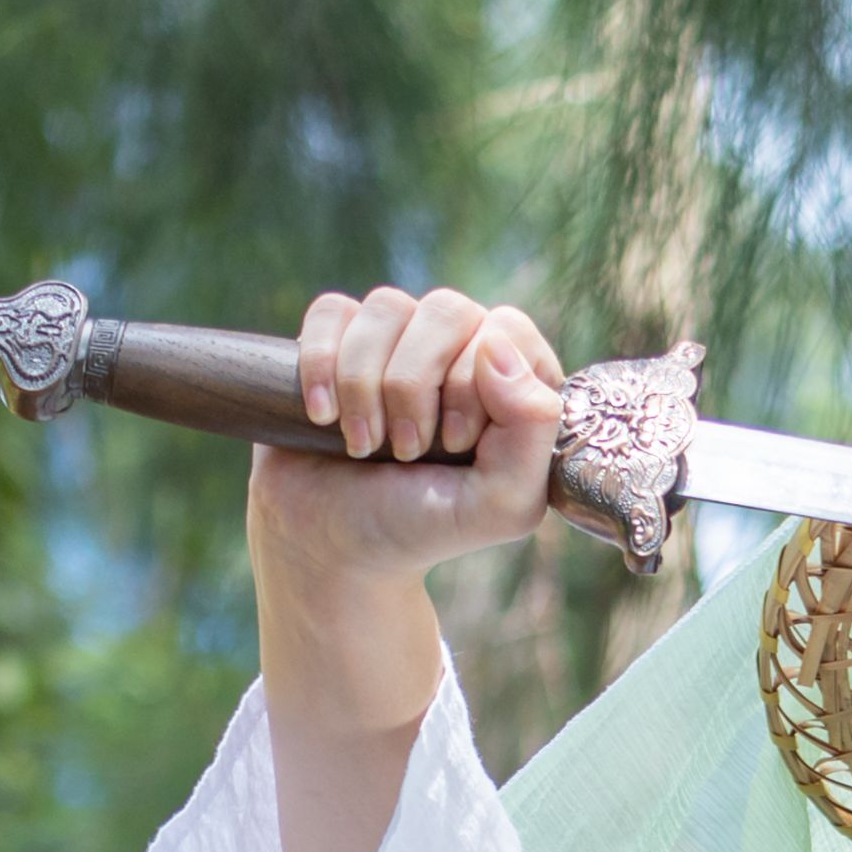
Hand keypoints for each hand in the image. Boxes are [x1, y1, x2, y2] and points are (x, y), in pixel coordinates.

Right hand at [248, 284, 568, 726]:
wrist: (335, 545)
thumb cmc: (424, 525)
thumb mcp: (499, 504)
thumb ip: (531, 432)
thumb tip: (496, 346)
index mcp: (515, 384)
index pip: (508, 331)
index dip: (475, 383)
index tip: (453, 445)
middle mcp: (459, 351)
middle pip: (447, 310)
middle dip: (416, 384)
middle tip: (405, 451)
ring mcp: (398, 340)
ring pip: (387, 306)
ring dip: (365, 383)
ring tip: (361, 445)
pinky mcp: (337, 340)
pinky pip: (332, 310)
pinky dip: (321, 362)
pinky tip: (321, 414)